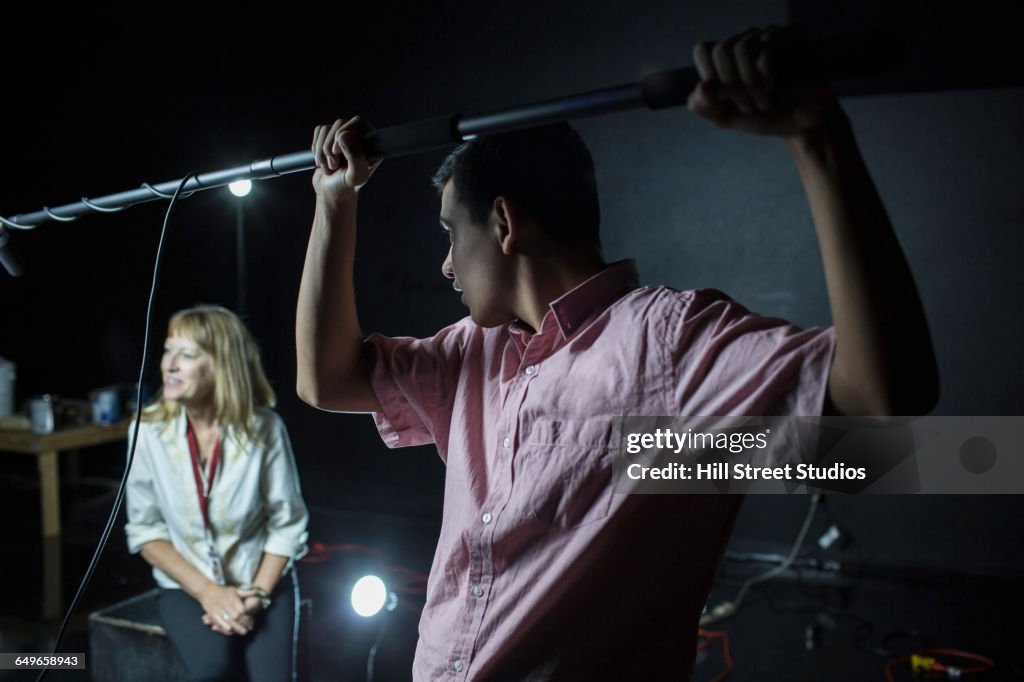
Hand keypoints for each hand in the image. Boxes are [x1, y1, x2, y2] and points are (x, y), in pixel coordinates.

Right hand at [196, 583, 250, 635]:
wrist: (206, 590)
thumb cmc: (222, 591)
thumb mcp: (234, 590)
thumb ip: (245, 593)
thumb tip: (255, 592)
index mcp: (232, 598)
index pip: (241, 609)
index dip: (246, 616)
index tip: (251, 620)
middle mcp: (226, 603)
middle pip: (236, 616)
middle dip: (242, 623)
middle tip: (248, 629)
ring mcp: (219, 609)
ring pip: (228, 620)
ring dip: (236, 627)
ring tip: (242, 632)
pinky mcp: (212, 613)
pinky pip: (219, 622)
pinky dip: (225, 627)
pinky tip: (230, 631)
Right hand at [311, 117, 383, 205]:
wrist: (330, 193)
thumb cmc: (345, 187)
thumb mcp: (355, 176)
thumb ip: (355, 157)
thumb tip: (344, 135)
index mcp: (371, 144)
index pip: (359, 122)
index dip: (345, 132)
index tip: (338, 152)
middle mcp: (358, 137)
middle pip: (339, 124)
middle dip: (330, 148)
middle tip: (334, 165)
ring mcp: (343, 137)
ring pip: (326, 129)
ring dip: (322, 151)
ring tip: (329, 167)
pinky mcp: (328, 138)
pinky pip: (318, 131)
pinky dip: (315, 147)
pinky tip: (322, 160)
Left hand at [686, 26, 837, 137]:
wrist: (806, 121)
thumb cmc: (766, 118)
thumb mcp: (730, 118)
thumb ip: (706, 107)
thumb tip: (700, 88)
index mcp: (728, 61)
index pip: (703, 50)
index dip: (710, 77)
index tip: (723, 102)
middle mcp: (746, 43)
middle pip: (720, 49)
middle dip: (730, 85)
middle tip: (747, 107)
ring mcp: (767, 36)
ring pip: (739, 47)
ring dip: (747, 82)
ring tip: (763, 100)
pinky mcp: (788, 33)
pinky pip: (764, 47)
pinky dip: (763, 75)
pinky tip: (771, 88)